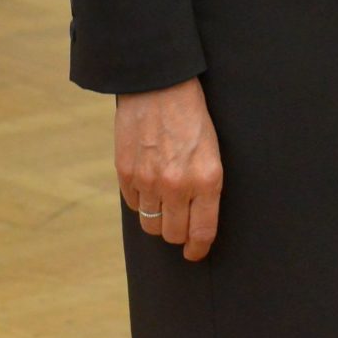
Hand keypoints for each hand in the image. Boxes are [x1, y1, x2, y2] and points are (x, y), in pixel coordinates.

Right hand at [115, 77, 222, 261]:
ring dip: (158, 220)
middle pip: (174, 234)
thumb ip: (205, 186)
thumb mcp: (211, 150)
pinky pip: (133, 205)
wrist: (159, 84)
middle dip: (178, 234)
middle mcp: (177, 184)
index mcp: (206, 178)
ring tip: (163, 204)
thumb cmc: (191, 116)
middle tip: (180, 225)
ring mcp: (149, 180)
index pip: (202, 232)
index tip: (195, 253)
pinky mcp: (126, 172)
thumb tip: (196, 221)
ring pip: (151, 224)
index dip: (198, 248)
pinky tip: (147, 185)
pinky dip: (140, 201)